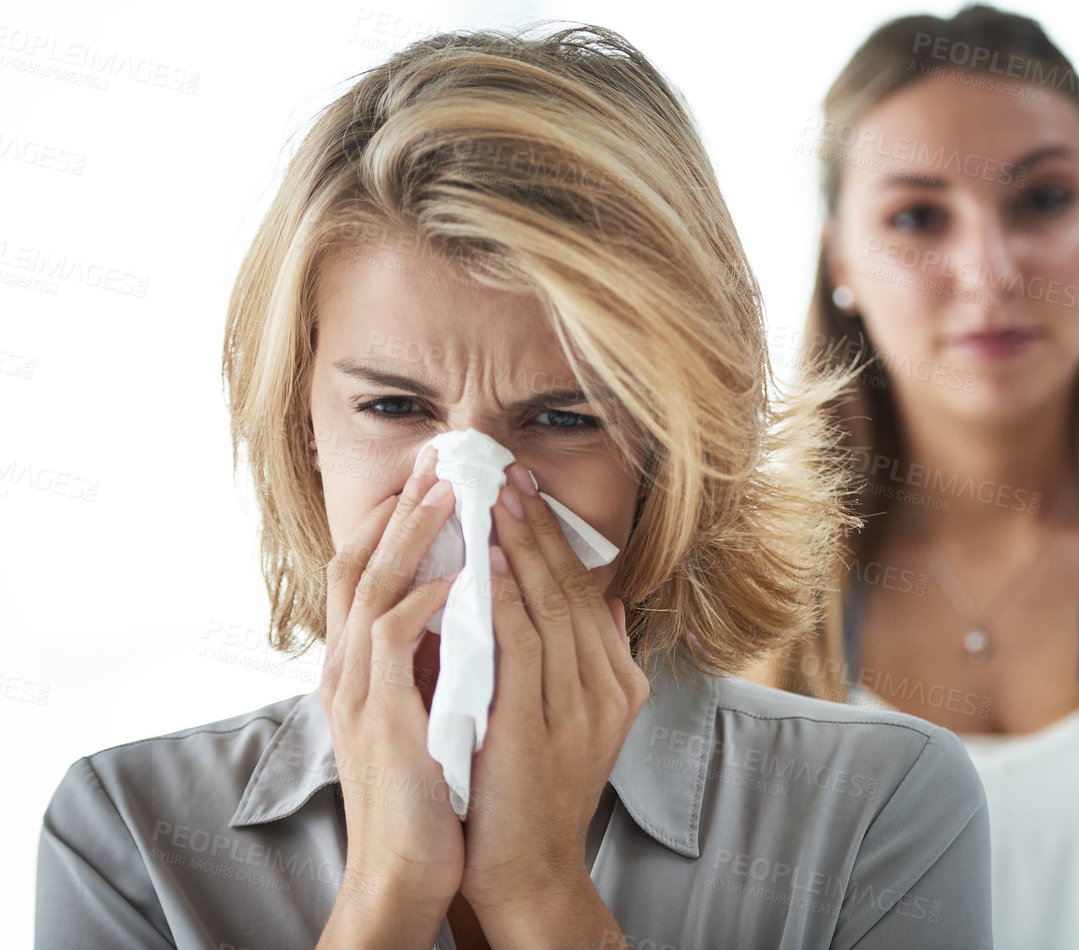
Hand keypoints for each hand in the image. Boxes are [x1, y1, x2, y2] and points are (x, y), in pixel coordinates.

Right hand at [317, 446, 462, 944]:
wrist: (406, 869)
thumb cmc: (429, 791)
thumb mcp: (434, 707)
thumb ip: (446, 656)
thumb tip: (482, 606)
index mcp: (360, 664)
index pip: (365, 568)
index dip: (395, 519)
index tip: (436, 477)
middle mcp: (347, 667)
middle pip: (358, 559)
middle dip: (398, 506)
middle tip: (439, 458)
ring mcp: (357, 689)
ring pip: (370, 585)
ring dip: (411, 534)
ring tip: (450, 491)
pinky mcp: (379, 715)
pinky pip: (391, 639)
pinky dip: (422, 599)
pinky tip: (457, 576)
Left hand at [459, 462, 648, 939]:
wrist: (527, 873)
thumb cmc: (536, 795)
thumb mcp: (579, 721)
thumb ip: (593, 660)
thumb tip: (601, 598)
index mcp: (616, 682)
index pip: (585, 592)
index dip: (554, 539)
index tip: (526, 492)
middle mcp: (604, 689)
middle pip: (571, 588)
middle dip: (537, 526)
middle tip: (508, 472)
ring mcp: (574, 708)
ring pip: (549, 607)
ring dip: (519, 547)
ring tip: (494, 498)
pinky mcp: (535, 728)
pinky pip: (520, 646)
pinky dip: (502, 599)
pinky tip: (482, 564)